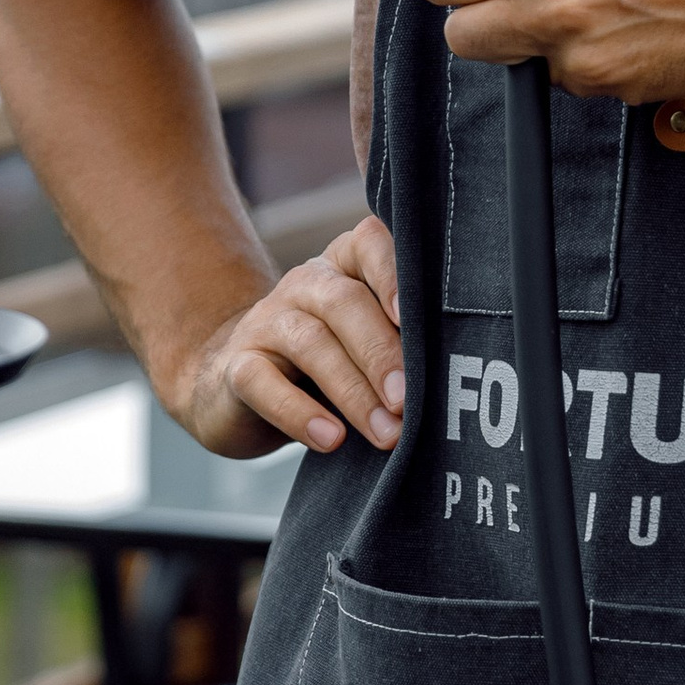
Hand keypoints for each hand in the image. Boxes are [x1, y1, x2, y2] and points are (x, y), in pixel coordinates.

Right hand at [169, 215, 407, 458]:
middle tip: (407, 401)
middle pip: (344, 303)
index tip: (413, 317)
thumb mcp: (364, 346)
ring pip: (311, 344)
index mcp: (344, 268)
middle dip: (381, 353)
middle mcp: (304, 285)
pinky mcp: (237, 366)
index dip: (393, 275)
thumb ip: (400, 346)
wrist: (234, 388)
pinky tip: (330, 439)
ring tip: (385, 433)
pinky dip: (299, 413)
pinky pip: (264, 383)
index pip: (369, 244)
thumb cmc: (325, 368)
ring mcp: (266, 323)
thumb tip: (450, 380)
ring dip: (353, 392)